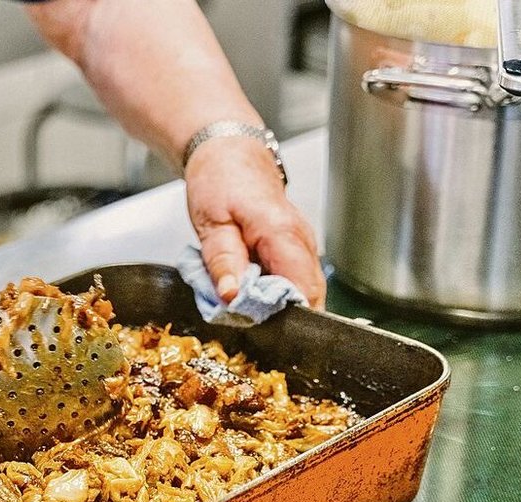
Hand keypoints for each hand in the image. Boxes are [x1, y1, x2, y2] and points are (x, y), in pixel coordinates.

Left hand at [184, 136, 325, 306]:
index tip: (261, 328)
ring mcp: (304, 245)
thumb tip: (232, 296)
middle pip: (309, 296)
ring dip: (277, 306)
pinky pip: (294, 280)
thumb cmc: (220, 181)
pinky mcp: (297, 249)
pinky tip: (252, 289)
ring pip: (303, 291)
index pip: (303, 290)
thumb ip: (222, 262)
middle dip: (282, 317)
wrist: (229, 153)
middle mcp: (302, 240)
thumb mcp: (211, 223)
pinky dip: (274, 292)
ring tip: (246, 303)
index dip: (288, 317)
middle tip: (248, 321)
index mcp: (283, 233)